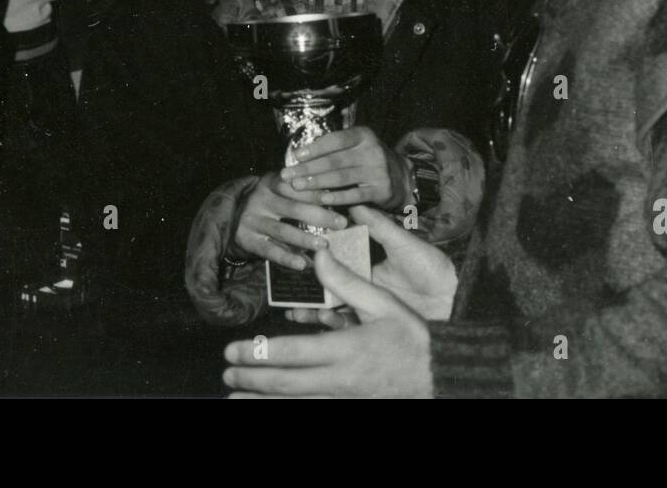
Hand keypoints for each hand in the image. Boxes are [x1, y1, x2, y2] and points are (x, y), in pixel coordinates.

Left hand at [224, 246, 433, 396]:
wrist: (439, 373)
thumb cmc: (411, 336)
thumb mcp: (383, 302)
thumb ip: (345, 282)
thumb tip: (319, 255)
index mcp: (347, 349)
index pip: (291, 354)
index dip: (258, 354)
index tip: (233, 351)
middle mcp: (340, 379)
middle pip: (285, 384)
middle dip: (252, 380)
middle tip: (227, 374)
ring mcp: (344, 398)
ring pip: (294, 404)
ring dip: (261, 403)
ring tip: (233, 400)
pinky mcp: (348, 406)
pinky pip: (311, 410)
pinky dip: (288, 409)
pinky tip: (270, 406)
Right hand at [231, 170, 348, 269]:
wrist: (231, 216)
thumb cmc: (270, 201)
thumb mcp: (281, 189)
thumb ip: (303, 191)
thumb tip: (339, 198)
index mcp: (271, 181)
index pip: (296, 185)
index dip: (317, 192)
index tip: (337, 198)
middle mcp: (260, 199)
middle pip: (293, 207)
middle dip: (319, 216)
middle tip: (342, 223)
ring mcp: (251, 220)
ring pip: (282, 231)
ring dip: (305, 239)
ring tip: (324, 245)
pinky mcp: (247, 240)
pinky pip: (269, 250)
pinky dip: (287, 258)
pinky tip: (303, 264)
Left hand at [281, 127, 412, 210]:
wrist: (400, 176)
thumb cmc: (367, 160)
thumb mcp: (356, 146)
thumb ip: (334, 148)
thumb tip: (300, 155)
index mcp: (363, 135)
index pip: (336, 140)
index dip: (314, 148)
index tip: (295, 155)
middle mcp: (372, 150)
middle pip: (334, 160)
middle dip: (308, 168)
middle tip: (287, 175)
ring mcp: (378, 171)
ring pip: (341, 178)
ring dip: (316, 182)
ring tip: (297, 186)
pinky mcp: (381, 189)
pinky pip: (354, 194)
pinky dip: (336, 197)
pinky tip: (321, 199)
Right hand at [286, 205, 456, 328]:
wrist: (455, 299)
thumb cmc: (433, 268)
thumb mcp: (404, 244)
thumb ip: (380, 226)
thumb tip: (355, 204)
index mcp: (368, 265)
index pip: (335, 262)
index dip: (315, 262)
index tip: (296, 255)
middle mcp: (364, 286)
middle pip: (328, 289)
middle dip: (306, 292)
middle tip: (285, 292)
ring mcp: (368, 308)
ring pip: (333, 309)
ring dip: (313, 311)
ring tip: (295, 312)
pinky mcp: (374, 327)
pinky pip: (348, 328)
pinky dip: (332, 327)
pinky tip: (321, 322)